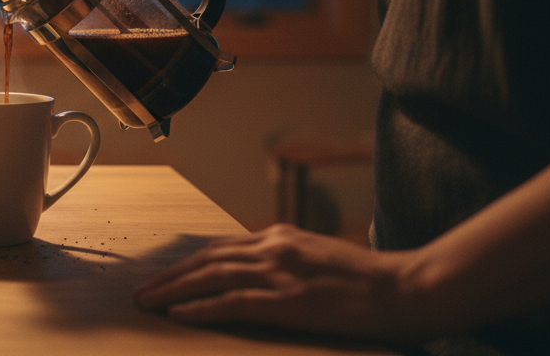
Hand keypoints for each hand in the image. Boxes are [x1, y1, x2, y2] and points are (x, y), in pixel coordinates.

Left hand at [135, 224, 432, 342]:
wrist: (408, 288)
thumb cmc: (369, 281)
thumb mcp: (319, 260)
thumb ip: (286, 262)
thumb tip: (258, 274)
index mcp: (281, 237)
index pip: (220, 248)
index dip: (187, 263)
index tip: (163, 276)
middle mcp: (274, 247)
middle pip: (206, 259)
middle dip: (170, 277)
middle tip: (141, 293)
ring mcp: (281, 272)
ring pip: (211, 278)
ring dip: (173, 291)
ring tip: (148, 303)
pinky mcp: (290, 301)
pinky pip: (234, 302)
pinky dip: (202, 307)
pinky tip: (179, 313)